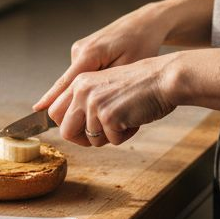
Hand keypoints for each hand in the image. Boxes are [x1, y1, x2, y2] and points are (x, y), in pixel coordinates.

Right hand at [34, 3, 171, 111]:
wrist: (145, 23)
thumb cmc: (142, 44)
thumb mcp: (128, 68)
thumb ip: (107, 85)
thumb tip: (88, 105)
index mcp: (89, 54)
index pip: (64, 82)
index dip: (50, 99)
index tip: (37, 112)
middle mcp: (79, 51)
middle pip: (63, 86)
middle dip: (68, 108)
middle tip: (82, 129)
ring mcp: (80, 50)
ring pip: (73, 83)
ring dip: (81, 99)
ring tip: (99, 112)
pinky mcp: (85, 51)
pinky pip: (80, 75)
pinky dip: (85, 88)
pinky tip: (100, 95)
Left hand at [46, 53, 180, 147]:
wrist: (164, 78)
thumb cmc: (141, 84)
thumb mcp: (105, 86)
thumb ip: (86, 101)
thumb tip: (71, 128)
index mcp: (79, 82)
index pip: (55, 112)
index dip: (68, 127)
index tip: (80, 133)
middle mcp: (82, 91)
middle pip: (65, 131)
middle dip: (83, 139)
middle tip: (103, 134)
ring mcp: (94, 103)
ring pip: (92, 140)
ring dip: (111, 136)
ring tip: (126, 117)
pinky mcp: (108, 116)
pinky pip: (113, 141)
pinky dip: (126, 135)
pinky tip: (135, 118)